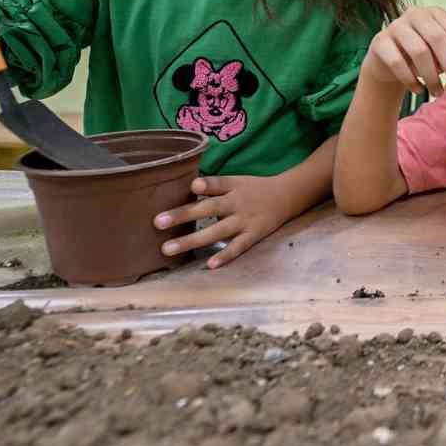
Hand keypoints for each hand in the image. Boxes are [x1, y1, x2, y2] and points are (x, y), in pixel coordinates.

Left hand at [156, 174, 300, 268]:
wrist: (288, 196)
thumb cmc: (255, 188)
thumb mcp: (237, 181)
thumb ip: (215, 185)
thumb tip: (190, 186)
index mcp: (233, 188)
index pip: (216, 185)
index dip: (205, 185)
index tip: (192, 186)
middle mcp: (237, 204)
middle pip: (209, 209)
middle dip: (183, 215)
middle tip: (157, 222)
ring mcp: (245, 221)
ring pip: (216, 232)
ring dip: (192, 240)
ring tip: (167, 249)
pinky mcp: (254, 235)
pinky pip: (238, 247)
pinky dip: (225, 256)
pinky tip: (209, 265)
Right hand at [362, 7, 445, 97]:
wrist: (387, 62)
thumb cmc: (423, 57)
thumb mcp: (442, 56)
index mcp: (435, 13)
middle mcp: (415, 14)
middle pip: (438, 39)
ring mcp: (395, 26)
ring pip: (418, 51)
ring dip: (432, 76)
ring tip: (438, 92)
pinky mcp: (379, 41)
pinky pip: (397, 61)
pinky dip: (411, 79)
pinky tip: (418, 90)